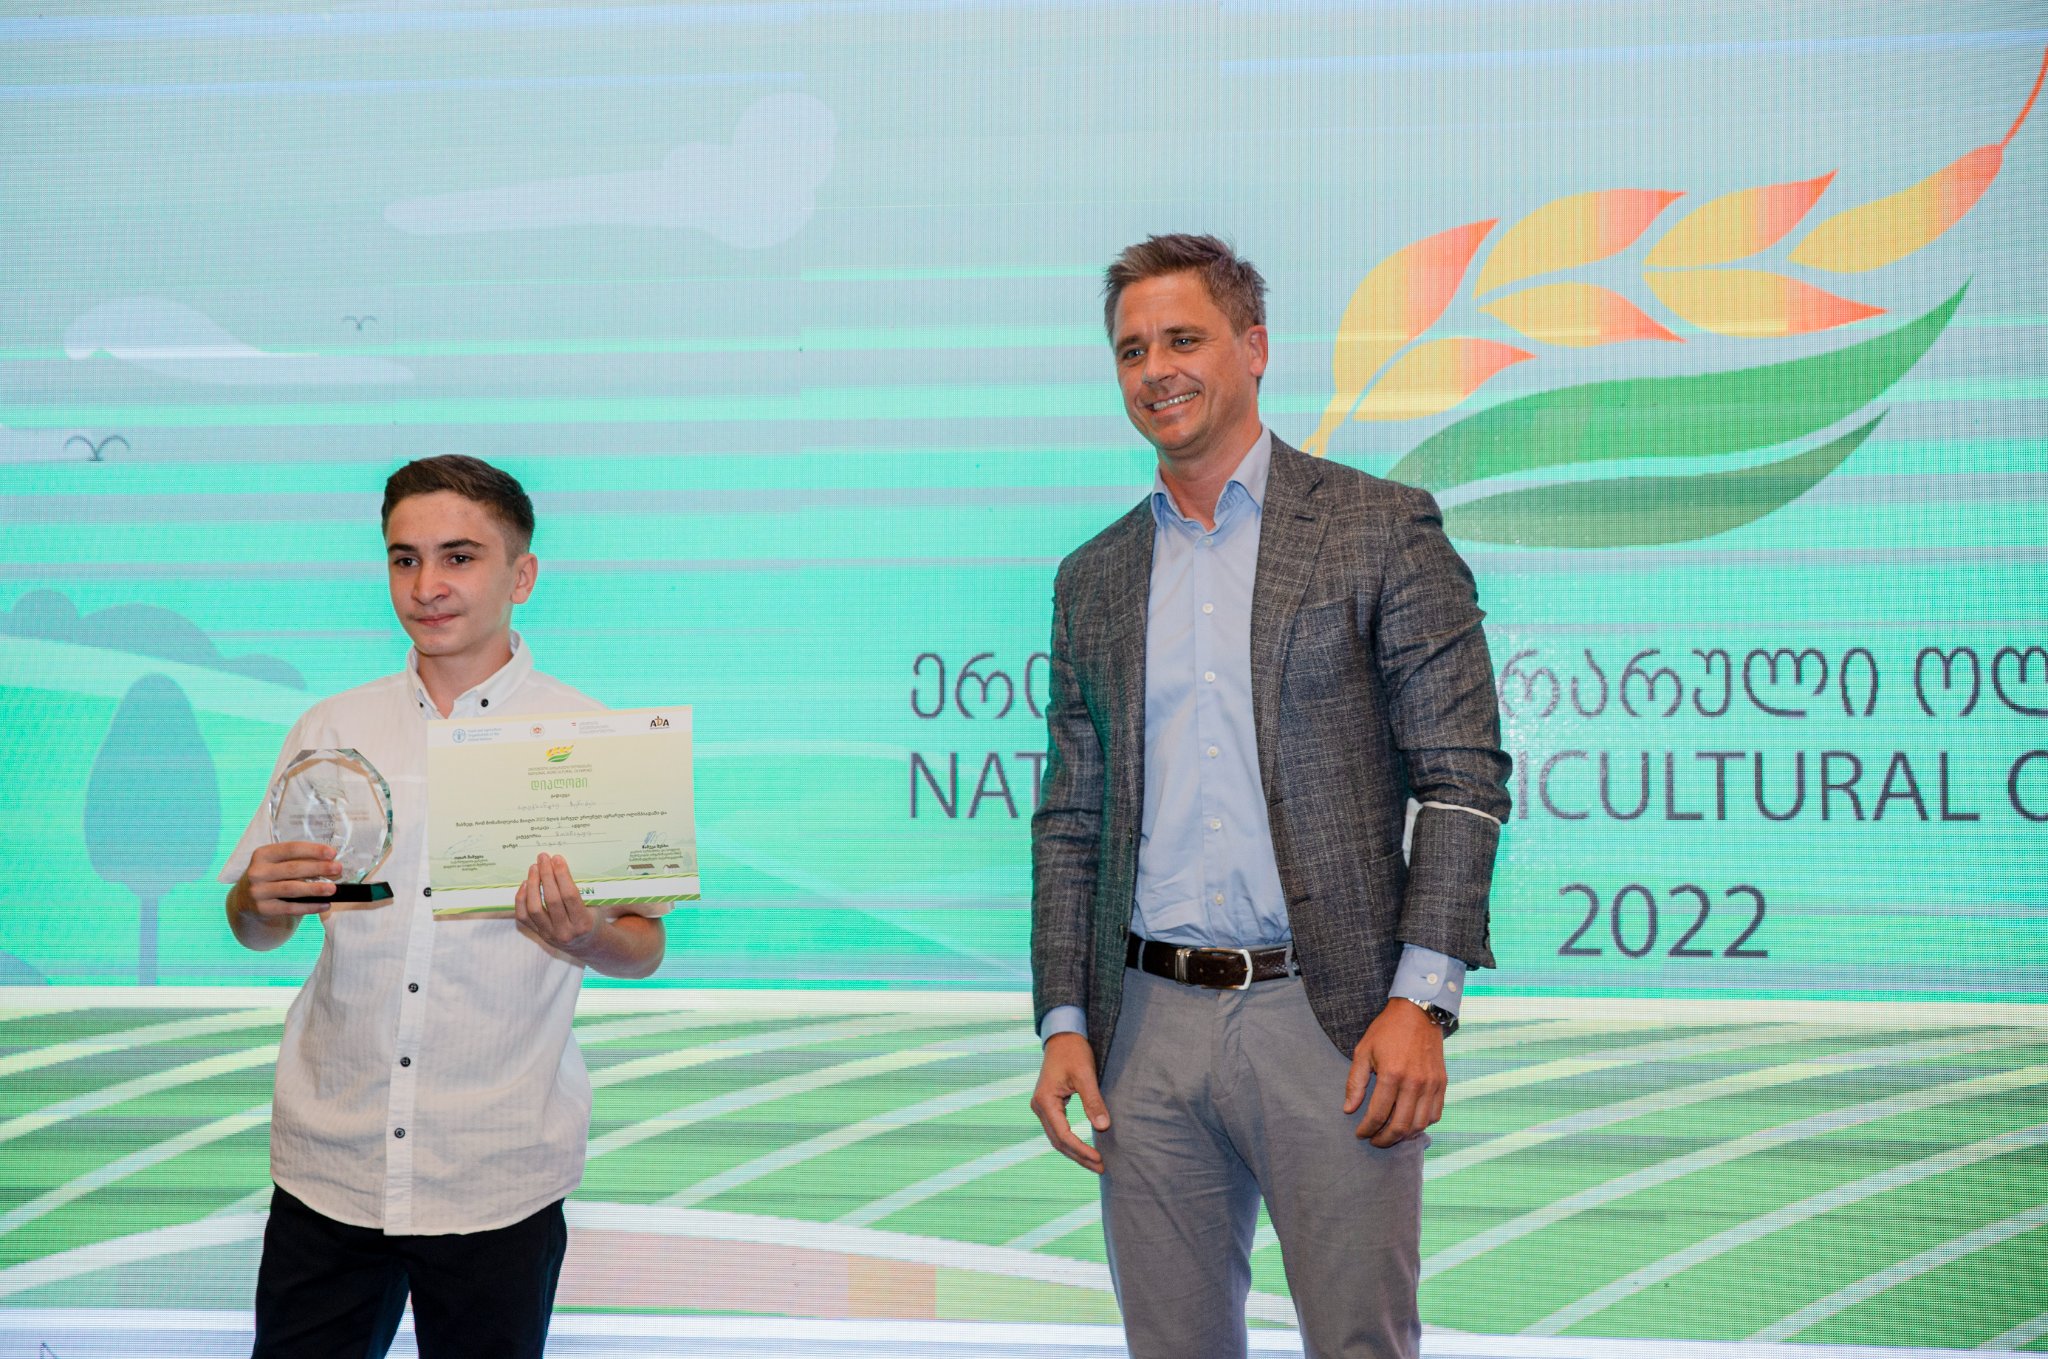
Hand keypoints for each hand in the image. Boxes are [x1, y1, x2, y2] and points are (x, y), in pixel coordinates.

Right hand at [239, 841, 344, 917]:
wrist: (245, 900)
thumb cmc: (271, 877)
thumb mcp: (277, 864)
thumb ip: (299, 861)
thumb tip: (331, 864)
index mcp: (262, 854)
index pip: (290, 849)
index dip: (313, 850)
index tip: (332, 853)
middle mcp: (257, 872)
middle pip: (293, 869)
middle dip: (318, 868)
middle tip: (338, 869)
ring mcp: (258, 891)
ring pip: (291, 889)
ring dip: (315, 889)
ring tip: (333, 889)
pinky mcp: (262, 909)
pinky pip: (290, 908)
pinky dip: (309, 906)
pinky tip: (324, 905)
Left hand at [514, 854, 601, 956]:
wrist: (585, 945)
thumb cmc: (592, 919)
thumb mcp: (595, 907)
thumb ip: (582, 890)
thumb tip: (560, 865)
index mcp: (583, 923)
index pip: (570, 895)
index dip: (562, 875)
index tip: (557, 859)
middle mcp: (565, 932)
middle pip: (551, 900)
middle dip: (546, 875)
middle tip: (543, 858)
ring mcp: (549, 934)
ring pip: (534, 908)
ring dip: (532, 885)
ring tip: (534, 868)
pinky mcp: (538, 934)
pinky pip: (523, 916)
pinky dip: (521, 899)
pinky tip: (525, 884)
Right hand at [1029, 1032, 1110, 1173]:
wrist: (1063, 1036)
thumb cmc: (1074, 1052)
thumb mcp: (1085, 1075)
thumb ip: (1093, 1101)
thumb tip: (1103, 1127)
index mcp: (1045, 1101)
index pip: (1063, 1135)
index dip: (1081, 1150)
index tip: (1100, 1159)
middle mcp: (1039, 1107)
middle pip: (1058, 1141)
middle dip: (1079, 1156)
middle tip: (1101, 1168)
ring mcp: (1042, 1107)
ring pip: (1057, 1138)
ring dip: (1075, 1152)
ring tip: (1095, 1163)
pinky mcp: (1049, 1105)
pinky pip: (1058, 1129)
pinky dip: (1071, 1141)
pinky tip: (1085, 1148)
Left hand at [1344, 998, 1446, 1147]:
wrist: (1418, 1012)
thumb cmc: (1387, 1030)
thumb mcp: (1363, 1051)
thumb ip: (1355, 1083)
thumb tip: (1348, 1109)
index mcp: (1392, 1075)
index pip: (1377, 1114)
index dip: (1366, 1129)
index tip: (1360, 1133)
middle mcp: (1414, 1083)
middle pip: (1400, 1126)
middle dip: (1384, 1139)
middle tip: (1374, 1140)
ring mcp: (1431, 1085)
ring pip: (1419, 1125)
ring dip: (1403, 1136)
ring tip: (1390, 1134)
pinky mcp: (1442, 1084)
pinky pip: (1434, 1115)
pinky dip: (1422, 1124)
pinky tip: (1409, 1123)